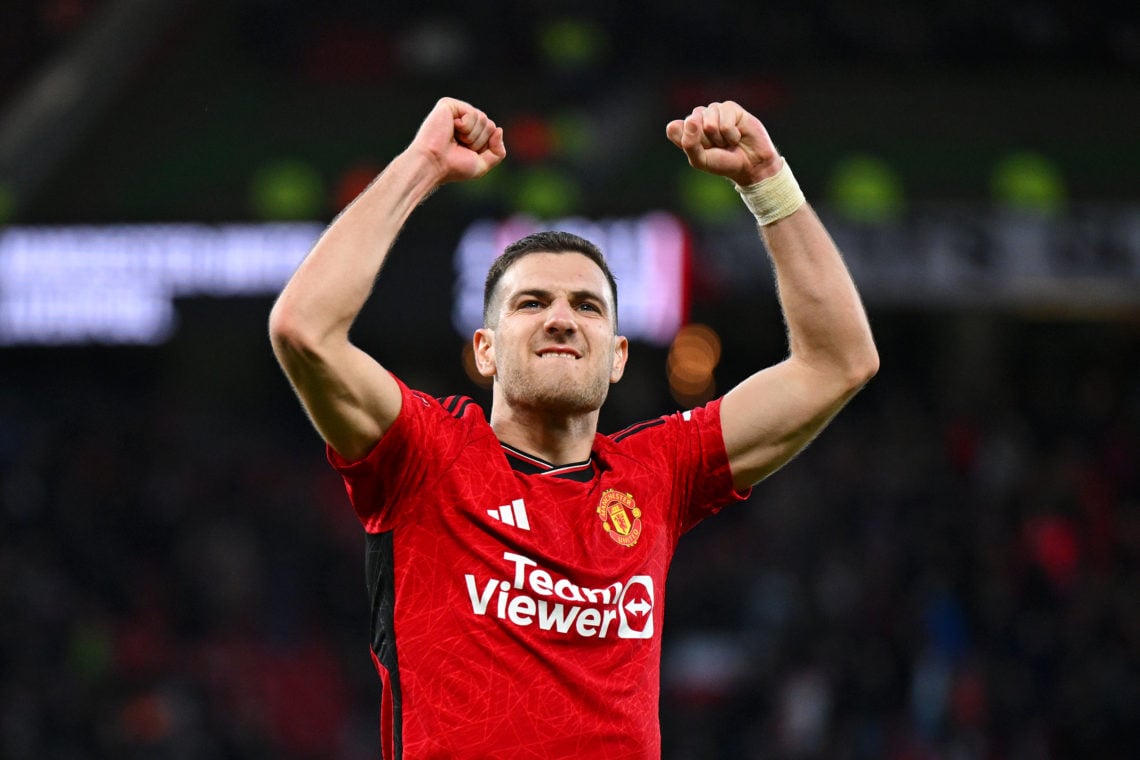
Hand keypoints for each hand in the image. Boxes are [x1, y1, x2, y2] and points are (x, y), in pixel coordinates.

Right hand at [409, 97, 506, 183]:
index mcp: (470, 131)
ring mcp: (456, 111)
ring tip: (455, 139)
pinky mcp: (448, 105)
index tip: (466, 153)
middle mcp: (463, 119)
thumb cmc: (453, 167)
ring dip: (472, 136)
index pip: (492, 131)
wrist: (433, 165)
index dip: (484, 146)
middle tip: (460, 146)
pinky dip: (465, 127)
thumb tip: (499, 129)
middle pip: (489, 124)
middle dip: (479, 141)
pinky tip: (451, 130)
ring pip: (483, 119)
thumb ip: (498, 152)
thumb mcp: (482, 164)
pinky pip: (472, 113)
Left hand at [666, 101, 780, 186]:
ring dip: (720, 138)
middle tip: (717, 147)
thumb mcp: (700, 160)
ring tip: (727, 141)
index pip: (674, 129)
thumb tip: (691, 120)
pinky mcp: (730, 107)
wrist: (750, 164)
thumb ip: (688, 143)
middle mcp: (698, 117)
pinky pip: (725, 121)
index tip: (701, 151)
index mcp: (685, 129)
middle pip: (691, 123)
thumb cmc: (723, 163)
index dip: (688, 143)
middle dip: (705, 141)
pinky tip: (737, 136)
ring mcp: (714, 111)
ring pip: (709, 122)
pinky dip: (731, 135)